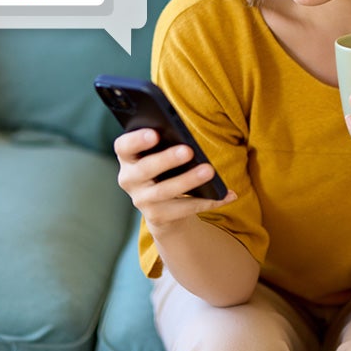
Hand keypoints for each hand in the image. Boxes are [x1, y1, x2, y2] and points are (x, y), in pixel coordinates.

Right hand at [114, 128, 235, 230]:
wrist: (161, 206)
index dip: (136, 140)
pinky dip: (208, 201)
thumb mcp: (159, 153)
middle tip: (188, 150)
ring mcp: (142, 200)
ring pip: (165, 191)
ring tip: (208, 170)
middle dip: (167, 159)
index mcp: (128, 157)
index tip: (154, 133)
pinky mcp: (157, 217)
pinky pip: (184, 209)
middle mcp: (129, 179)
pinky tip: (226, 195)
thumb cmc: (163, 168)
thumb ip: (166, 143)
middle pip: (145, 169)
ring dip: (188, 180)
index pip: (123, 146)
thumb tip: (190, 142)